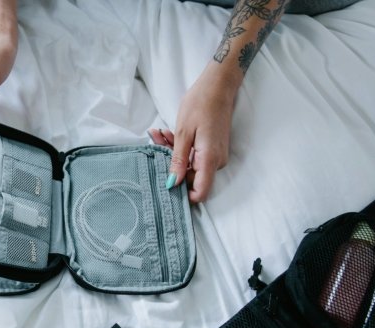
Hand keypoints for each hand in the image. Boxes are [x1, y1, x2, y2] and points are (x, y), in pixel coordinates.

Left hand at [155, 62, 239, 202]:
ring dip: (172, 154)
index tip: (165, 183)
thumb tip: (173, 183)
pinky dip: (181, 148)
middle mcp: (216, 162)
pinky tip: (168, 134)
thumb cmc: (200, 104)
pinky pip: (194, 157)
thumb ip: (178, 161)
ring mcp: (216, 155)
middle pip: (191, 178)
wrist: (218, 86)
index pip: (200, 193)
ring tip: (160, 134)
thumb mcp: (183, 133)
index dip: (183, 194)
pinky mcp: (213, 149)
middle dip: (171, 165)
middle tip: (156, 143)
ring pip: (190, 166)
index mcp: (209, 159)